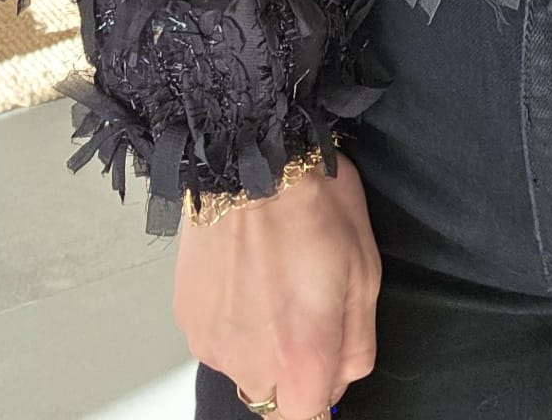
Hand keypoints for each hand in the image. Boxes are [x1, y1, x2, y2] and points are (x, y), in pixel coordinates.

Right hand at [174, 149, 382, 417]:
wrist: (247, 158)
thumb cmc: (312, 204)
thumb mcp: (364, 270)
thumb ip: (357, 343)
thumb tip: (344, 379)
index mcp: (300, 356)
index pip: (308, 416)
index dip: (324, 392)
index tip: (328, 361)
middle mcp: (248, 361)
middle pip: (274, 396)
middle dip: (293, 367)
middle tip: (304, 305)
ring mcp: (211, 342)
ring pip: (244, 367)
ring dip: (260, 342)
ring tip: (271, 280)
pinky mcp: (187, 318)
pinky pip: (217, 339)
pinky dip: (233, 320)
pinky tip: (244, 274)